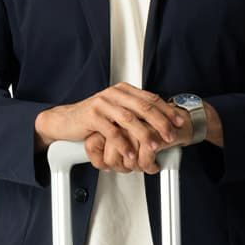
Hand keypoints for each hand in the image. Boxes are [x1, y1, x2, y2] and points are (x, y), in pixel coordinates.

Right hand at [36, 83, 188, 173]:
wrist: (65, 121)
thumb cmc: (93, 119)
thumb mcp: (116, 111)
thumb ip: (133, 111)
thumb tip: (159, 120)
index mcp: (123, 90)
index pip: (150, 98)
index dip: (167, 110)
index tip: (179, 121)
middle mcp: (114, 93)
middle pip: (143, 107)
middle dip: (160, 122)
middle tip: (171, 136)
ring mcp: (102, 103)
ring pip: (129, 119)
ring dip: (144, 134)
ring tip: (154, 146)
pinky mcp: (92, 115)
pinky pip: (111, 131)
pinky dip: (123, 144)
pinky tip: (130, 153)